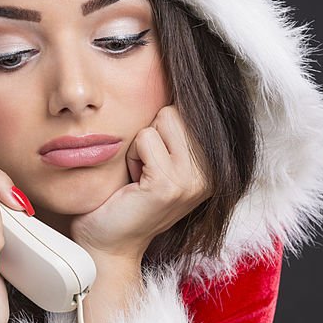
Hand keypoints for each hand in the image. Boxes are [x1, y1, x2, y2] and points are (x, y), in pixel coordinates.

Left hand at [71, 106, 209, 265]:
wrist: (107, 243)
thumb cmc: (125, 199)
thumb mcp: (161, 159)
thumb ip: (176, 130)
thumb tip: (180, 79)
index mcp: (214, 165)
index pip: (189, 110)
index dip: (161, 128)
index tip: (155, 162)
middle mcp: (212, 173)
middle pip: (174, 112)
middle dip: (150, 134)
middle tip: (144, 169)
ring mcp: (193, 180)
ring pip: (160, 122)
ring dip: (140, 145)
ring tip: (139, 176)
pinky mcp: (169, 185)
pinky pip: (145, 140)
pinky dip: (131, 157)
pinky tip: (133, 184)